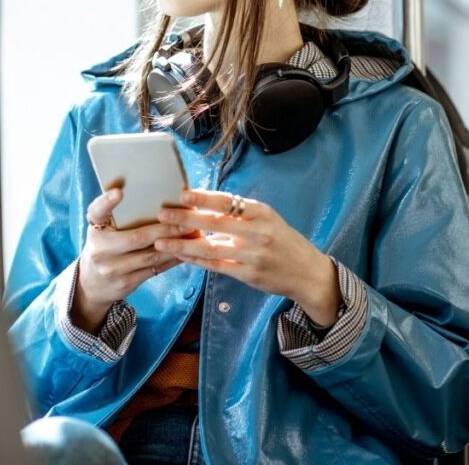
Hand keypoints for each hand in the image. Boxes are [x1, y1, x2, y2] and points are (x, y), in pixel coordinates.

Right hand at [72, 188, 196, 332]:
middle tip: (188, 219)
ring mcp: (111, 269)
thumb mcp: (104, 229)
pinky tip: (186, 251)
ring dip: (175, 244)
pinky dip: (172, 259)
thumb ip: (118, 214)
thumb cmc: (106, 245)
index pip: (97, 212)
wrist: (92, 284)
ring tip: (193, 233)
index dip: (107, 201)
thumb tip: (155, 194)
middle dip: (166, 228)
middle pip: (137, 237)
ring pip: (150, 255)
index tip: (119, 191)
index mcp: (94, 229)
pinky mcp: (125, 283)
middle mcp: (99, 250)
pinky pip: (154, 269)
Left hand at [156, 190, 341, 326]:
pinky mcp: (248, 275)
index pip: (229, 201)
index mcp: (263, 213)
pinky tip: (180, 256)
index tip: (182, 194)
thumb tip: (205, 206)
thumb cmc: (284, 242)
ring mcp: (253, 255)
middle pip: (216, 223)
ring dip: (184, 244)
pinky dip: (196, 261)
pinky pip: (216, 266)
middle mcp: (259, 233)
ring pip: (211, 248)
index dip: (204, 198)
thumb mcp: (269, 221)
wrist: (307, 273)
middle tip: (162, 214)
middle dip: (186, 218)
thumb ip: (242, 215)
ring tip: (161, 241)